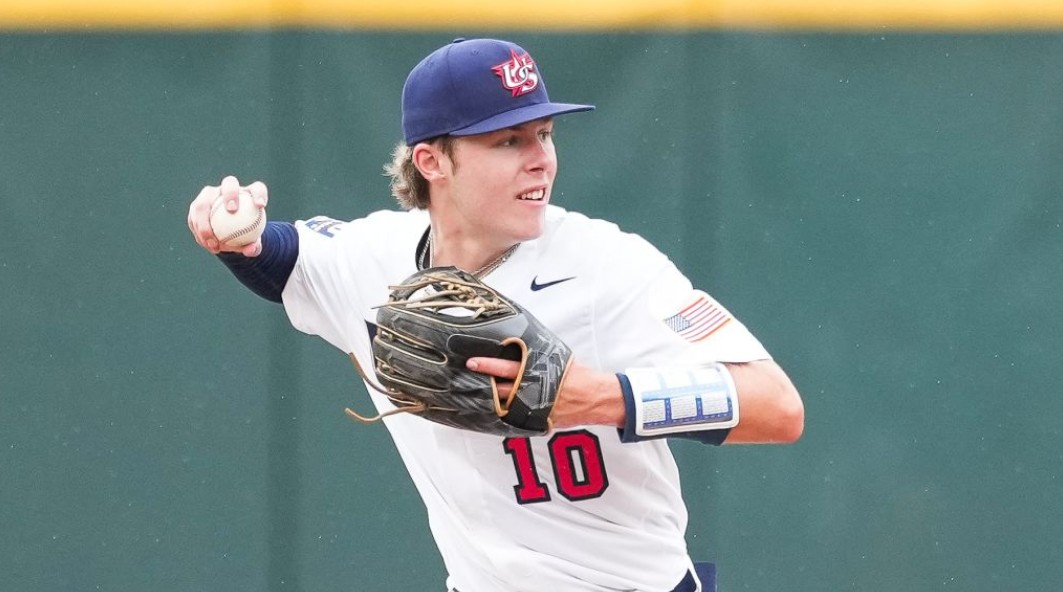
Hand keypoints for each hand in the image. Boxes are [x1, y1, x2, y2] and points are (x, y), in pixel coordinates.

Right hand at [187, 175, 268, 255]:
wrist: (228, 236)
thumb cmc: (245, 238)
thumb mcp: (252, 244)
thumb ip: (254, 247)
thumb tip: (251, 250)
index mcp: (249, 194)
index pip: (257, 189)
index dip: (259, 193)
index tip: (260, 205)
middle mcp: (228, 188)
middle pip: (230, 183)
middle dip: (230, 194)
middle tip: (232, 210)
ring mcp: (210, 195)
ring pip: (204, 203)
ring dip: (206, 222)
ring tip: (214, 241)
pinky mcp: (196, 206)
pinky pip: (194, 217)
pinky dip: (199, 231)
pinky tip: (206, 244)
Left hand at [466, 357, 624, 429]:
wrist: (595, 398)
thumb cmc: (577, 374)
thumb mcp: (557, 357)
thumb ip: (537, 354)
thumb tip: (518, 343)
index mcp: (537, 373)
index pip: (507, 367)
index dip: (489, 364)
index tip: (472, 361)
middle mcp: (532, 391)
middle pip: (500, 387)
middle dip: (481, 383)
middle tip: (464, 377)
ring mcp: (533, 409)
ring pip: (503, 404)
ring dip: (487, 399)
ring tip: (469, 394)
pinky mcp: (536, 421)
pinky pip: (514, 418)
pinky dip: (501, 414)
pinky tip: (488, 411)